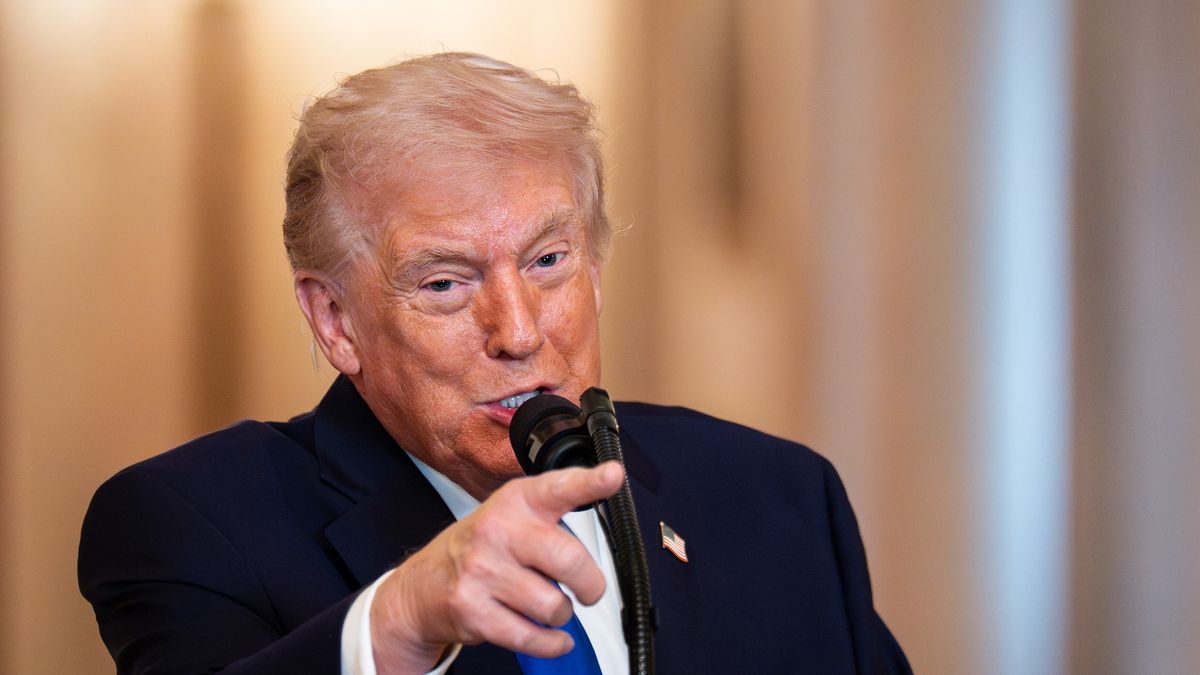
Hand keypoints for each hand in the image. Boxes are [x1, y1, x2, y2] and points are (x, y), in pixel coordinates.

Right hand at [368, 461, 624, 673]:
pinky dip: (551, 643)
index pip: (558, 488)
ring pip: (554, 605)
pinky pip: (532, 636)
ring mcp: (483, 572)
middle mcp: (498, 531)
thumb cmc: (482, 547)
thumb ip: (555, 508)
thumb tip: (608, 488)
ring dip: (561, 613)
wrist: (423, 585)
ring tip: (549, 605)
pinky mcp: (474, 611)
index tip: (613, 475)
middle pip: (569, 560)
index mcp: (516, 502)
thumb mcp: (512, 513)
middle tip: (588, 589)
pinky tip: (552, 636)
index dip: (590, 482)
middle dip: (591, 584)